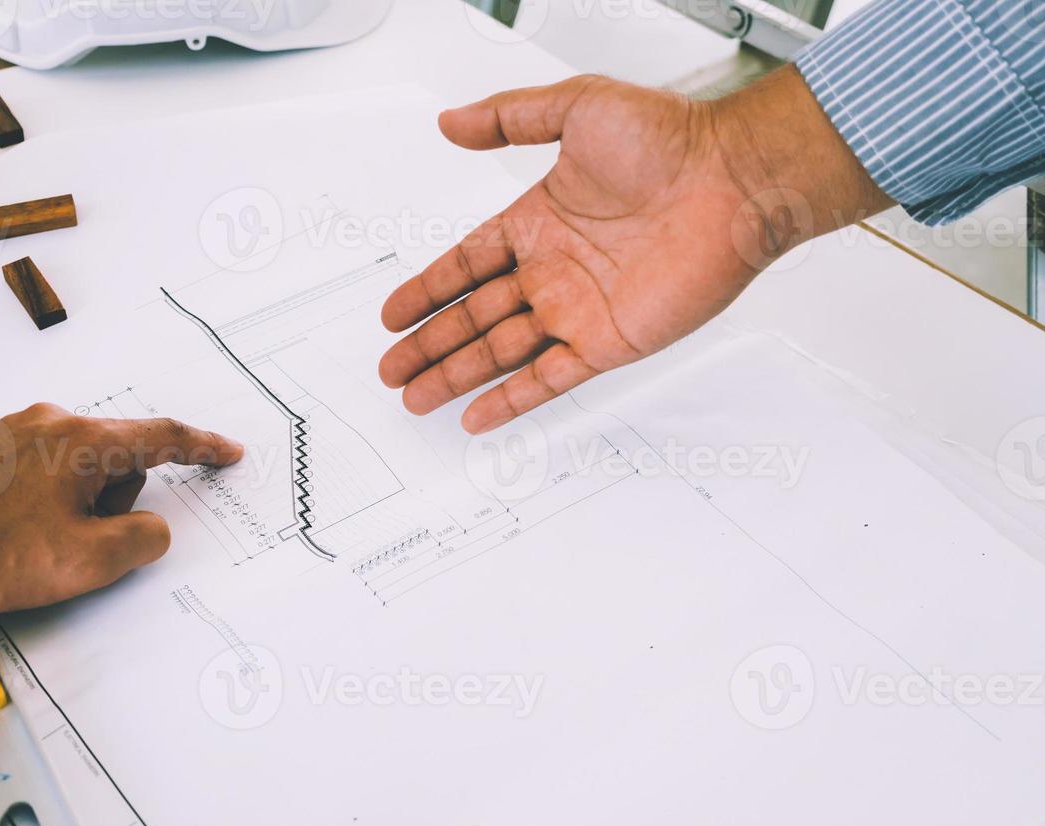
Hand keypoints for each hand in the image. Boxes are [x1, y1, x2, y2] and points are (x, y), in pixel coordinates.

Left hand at [0, 404, 243, 614]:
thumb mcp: (88, 563)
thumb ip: (141, 540)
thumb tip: (148, 528)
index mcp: (83, 442)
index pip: (162, 437)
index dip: (201, 448)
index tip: (226, 452)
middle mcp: (50, 422)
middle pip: (114, 459)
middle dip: (112, 503)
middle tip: (76, 544)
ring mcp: (14, 431)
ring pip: (74, 468)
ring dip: (73, 506)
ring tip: (34, 544)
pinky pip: (38, 471)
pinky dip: (40, 502)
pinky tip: (11, 534)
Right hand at [379, 66, 892, 432]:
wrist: (735, 181)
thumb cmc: (671, 139)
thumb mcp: (577, 106)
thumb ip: (508, 119)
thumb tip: (451, 122)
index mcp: (538, 221)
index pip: (466, 265)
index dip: (427, 290)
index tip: (394, 314)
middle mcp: (553, 270)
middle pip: (473, 317)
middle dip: (429, 345)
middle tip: (392, 370)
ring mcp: (577, 310)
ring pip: (499, 352)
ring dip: (454, 375)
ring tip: (415, 397)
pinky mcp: (607, 342)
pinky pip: (547, 379)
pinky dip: (509, 400)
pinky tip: (476, 416)